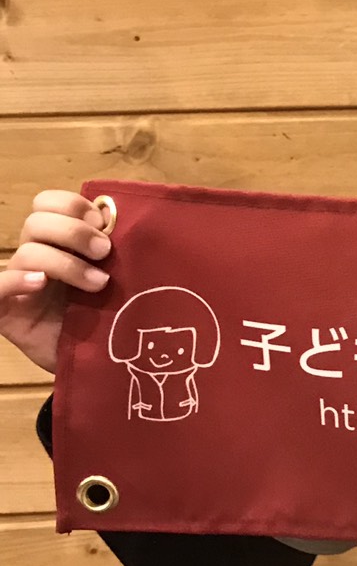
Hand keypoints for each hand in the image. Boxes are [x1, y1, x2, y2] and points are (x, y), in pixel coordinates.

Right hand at [0, 192, 111, 373]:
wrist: (100, 361)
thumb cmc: (112, 314)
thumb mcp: (122, 276)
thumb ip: (121, 249)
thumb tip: (136, 220)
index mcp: (61, 242)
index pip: (48, 203)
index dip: (72, 204)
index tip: (104, 222)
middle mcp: (37, 257)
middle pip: (37, 222)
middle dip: (74, 231)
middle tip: (105, 251)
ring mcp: (20, 284)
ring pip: (28, 253)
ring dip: (66, 263)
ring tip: (99, 283)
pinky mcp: (6, 312)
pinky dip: (15, 280)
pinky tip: (40, 284)